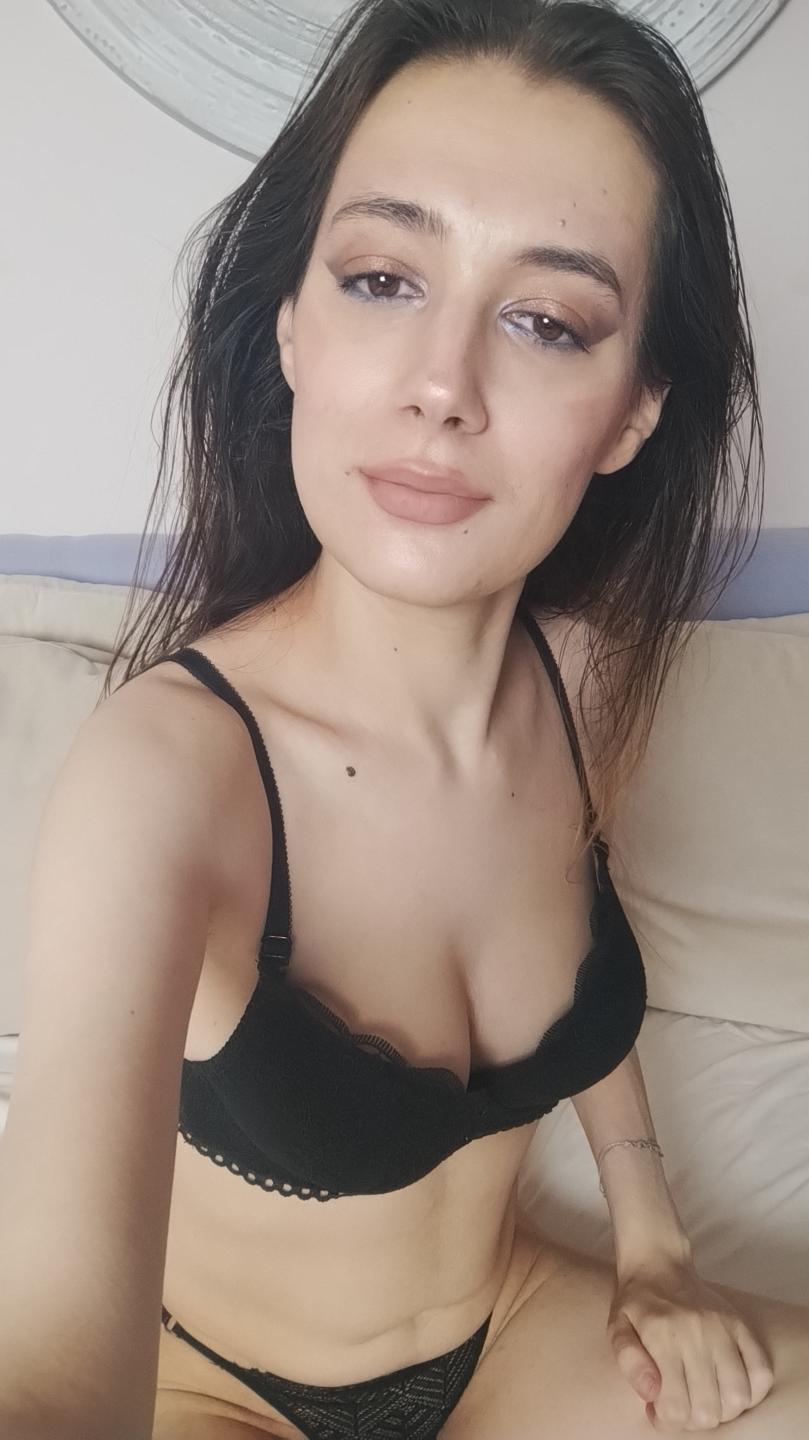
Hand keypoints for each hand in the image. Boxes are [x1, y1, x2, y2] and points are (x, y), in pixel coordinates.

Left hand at [606, 1255, 774, 1430]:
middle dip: (693, 1421)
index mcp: (662, 1337)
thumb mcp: (617, 1328)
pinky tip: (729, 1388)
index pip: (676, 1408)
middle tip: (681, 1406)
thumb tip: (652, 1394)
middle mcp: (697, 1334)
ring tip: (704, 1398)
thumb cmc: (637, 1304)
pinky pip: (762, 1373)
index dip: (667, 1421)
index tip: (657, 1410)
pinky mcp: (741, 1326)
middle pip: (709, 1410)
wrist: (659, 1265)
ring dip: (723, 1411)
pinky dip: (752, 1392)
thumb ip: (629, 1362)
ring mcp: (723, 1329)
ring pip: (738, 1397)